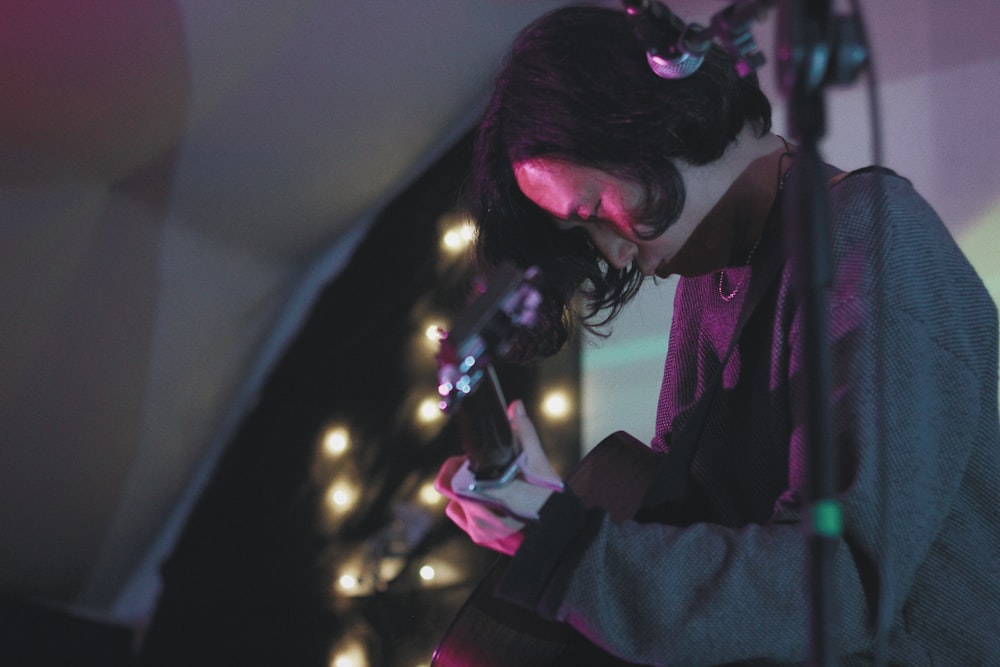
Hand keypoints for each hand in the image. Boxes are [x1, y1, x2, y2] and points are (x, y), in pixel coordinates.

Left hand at [434, 400, 562, 554]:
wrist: (560, 528)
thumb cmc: (548, 495)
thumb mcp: (538, 461)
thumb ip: (524, 433)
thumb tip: (516, 405)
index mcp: (485, 497)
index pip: (450, 480)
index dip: (459, 466)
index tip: (475, 461)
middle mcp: (477, 517)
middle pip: (454, 490)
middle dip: (467, 478)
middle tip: (491, 474)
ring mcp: (479, 530)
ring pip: (457, 505)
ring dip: (468, 495)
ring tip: (493, 490)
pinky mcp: (482, 538)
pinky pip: (466, 518)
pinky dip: (474, 509)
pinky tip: (495, 503)